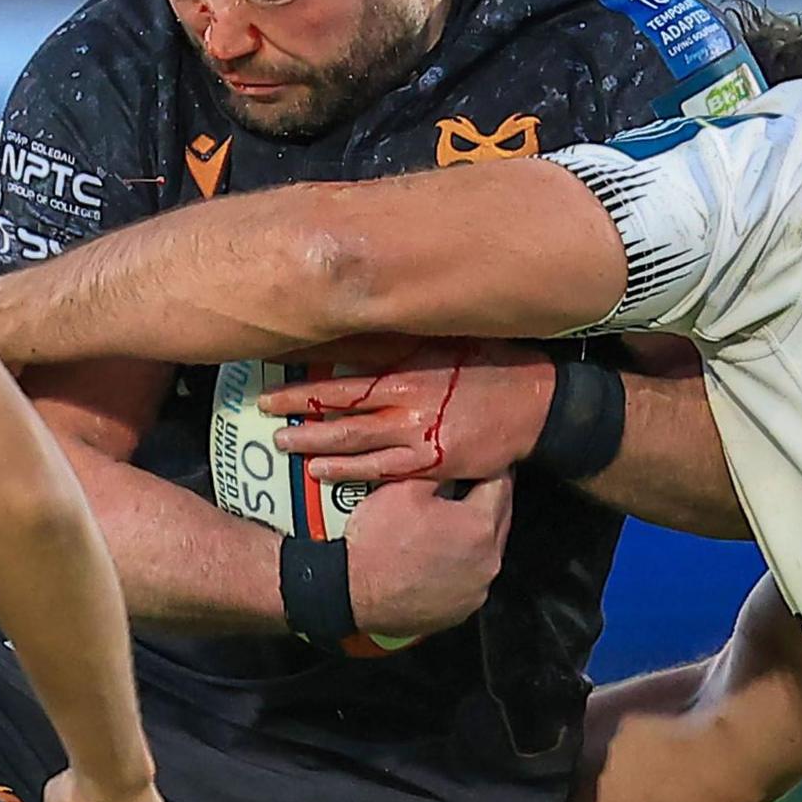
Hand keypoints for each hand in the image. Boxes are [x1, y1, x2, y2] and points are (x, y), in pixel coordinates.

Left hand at [260, 341, 551, 483]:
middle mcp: (406, 401)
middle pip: (339, 409)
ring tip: (283, 444)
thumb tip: (355, 328)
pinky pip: (381, 470)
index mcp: (408, 367)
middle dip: (298, 411)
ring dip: (314, 444)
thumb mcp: (444, 340)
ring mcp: (418, 435)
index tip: (274, 379)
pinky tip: (321, 473)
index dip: (305, 381)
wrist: (536, 404)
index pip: (343, 373)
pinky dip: (348, 472)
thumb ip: (401, 340)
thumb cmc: (490, 363)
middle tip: (264, 412)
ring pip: (354, 442)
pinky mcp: (432, 462)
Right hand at [344, 476, 513, 638]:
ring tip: (444, 523)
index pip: (501, 484)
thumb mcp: (404, 486)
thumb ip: (441, 468)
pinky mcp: (461, 610)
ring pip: (486, 550)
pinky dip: (459, 564)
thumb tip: (455, 460)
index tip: (477, 463)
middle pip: (498, 518)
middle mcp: (487, 562)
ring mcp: (476, 590)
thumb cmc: (374, 543)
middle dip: (484, 499)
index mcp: (480, 526)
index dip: (487, 467)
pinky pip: (469, 577)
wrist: (349, 591)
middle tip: (462, 487)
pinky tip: (435, 554)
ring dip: (472, 534)